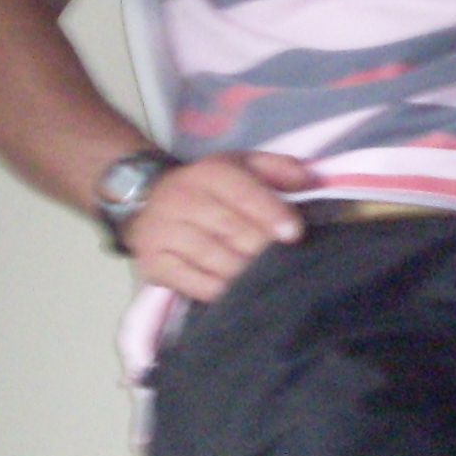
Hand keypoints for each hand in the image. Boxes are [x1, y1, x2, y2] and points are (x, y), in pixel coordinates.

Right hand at [122, 151, 317, 299]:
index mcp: (210, 173)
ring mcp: (162, 233)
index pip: (244, 194)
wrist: (147, 199)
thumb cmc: (212, 187)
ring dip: (246, 273)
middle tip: (285, 261)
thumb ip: (279, 168)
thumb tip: (308, 180)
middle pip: (233, 231)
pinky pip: (193, 283)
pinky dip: (220, 290)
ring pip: (215, 259)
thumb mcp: (244, 165)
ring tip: (266, 278)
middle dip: (264, 249)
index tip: (294, 234)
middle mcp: (182, 200)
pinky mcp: (152, 262)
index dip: (272, 215)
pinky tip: (237, 289)